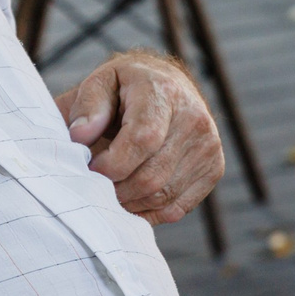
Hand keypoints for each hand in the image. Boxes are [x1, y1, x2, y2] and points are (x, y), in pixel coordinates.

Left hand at [58, 49, 223, 224]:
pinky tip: (131, 197)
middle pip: (152, 175)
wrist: (165, 85)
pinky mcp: (214, 169)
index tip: (90, 168)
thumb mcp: (100, 84)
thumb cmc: (124, 88)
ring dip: (130, 202)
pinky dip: (148, 211)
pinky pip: (177, 208)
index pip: (143, 139)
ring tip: (111, 189)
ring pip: (163, 195)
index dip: (112, 164)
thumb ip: (87, 107)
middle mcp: (194, 118)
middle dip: (116, 188)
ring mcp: (208, 145)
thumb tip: (80, 136)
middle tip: (96, 184)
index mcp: (163, 91)